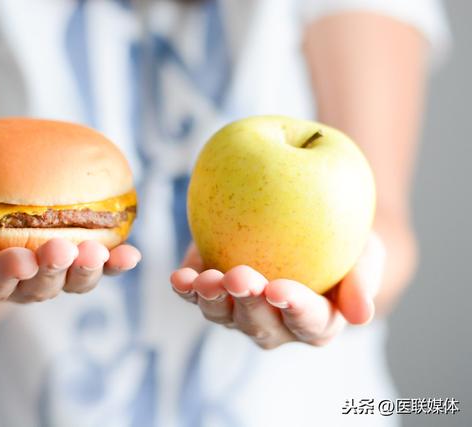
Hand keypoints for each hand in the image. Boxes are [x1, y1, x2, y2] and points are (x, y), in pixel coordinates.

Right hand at [0, 208, 140, 306]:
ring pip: (70, 282)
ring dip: (87, 271)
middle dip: (51, 271)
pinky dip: (115, 264)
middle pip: (36, 288)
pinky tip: (131, 255)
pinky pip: (97, 265)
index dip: (4, 276)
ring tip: (100, 252)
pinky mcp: (72, 259)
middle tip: (61, 250)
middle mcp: (14, 287)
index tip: (19, 260)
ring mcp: (47, 276)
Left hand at [170, 234, 384, 348]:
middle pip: (260, 325)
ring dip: (212, 300)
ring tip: (206, 279)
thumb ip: (364, 279)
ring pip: (222, 316)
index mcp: (317, 322)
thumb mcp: (365, 250)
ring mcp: (239, 311)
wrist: (303, 216)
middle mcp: (275, 325)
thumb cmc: (342, 239)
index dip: (294, 309)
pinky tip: (180, 277)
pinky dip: (186, 289)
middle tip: (240, 277)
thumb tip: (361, 316)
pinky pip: (195, 295)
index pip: (309, 323)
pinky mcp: (212, 291)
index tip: (280, 290)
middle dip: (248, 302)